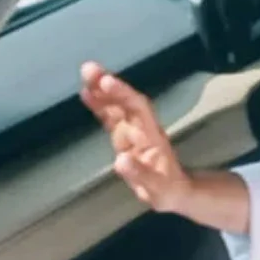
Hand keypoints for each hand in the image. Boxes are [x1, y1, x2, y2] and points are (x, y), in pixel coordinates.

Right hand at [79, 62, 192, 211]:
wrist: (174, 191)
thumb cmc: (167, 189)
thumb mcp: (157, 188)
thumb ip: (141, 174)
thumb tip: (121, 160)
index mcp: (151, 137)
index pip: (137, 109)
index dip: (122, 95)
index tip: (106, 82)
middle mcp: (142, 128)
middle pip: (125, 101)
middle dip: (108, 85)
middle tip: (88, 69)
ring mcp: (132, 131)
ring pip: (117, 106)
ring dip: (102, 90)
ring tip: (85, 74)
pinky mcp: (124, 136)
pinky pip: (110, 116)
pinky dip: (99, 104)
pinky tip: (86, 93)